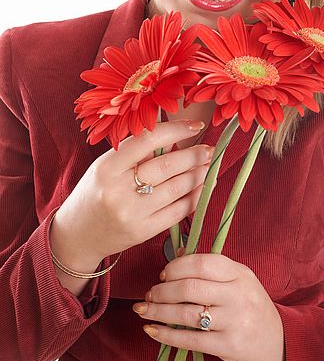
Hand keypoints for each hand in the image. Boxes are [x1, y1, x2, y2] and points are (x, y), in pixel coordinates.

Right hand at [50, 120, 212, 274]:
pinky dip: (196, 196)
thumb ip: (136, 152)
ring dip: (200, 174)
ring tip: (209, 165)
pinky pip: (179, 211)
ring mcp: (132, 214)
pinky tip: (204, 186)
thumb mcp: (106, 166)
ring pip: (177, 188)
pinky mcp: (144, 232)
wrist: (77, 235)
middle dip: (194, 155)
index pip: (147, 140)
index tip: (196, 125)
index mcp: (107, 167)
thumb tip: (177, 134)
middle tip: (209, 149)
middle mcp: (118, 191)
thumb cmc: (96, 192)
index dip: (175, 130)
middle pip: (167, 166)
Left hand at [133, 254, 284, 360]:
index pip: (202, 263)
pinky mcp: (228, 345)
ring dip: (158, 312)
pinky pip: (189, 339)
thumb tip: (178, 251)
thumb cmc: (251, 307)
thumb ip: (210, 267)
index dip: (177, 266)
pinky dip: (165, 335)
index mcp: (240, 273)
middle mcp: (238, 295)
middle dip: (162, 291)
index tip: (163, 273)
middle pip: (190, 288)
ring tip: (144, 310)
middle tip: (149, 294)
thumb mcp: (238, 281)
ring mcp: (234, 321)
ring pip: (186, 314)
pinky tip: (152, 330)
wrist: (276, 343)